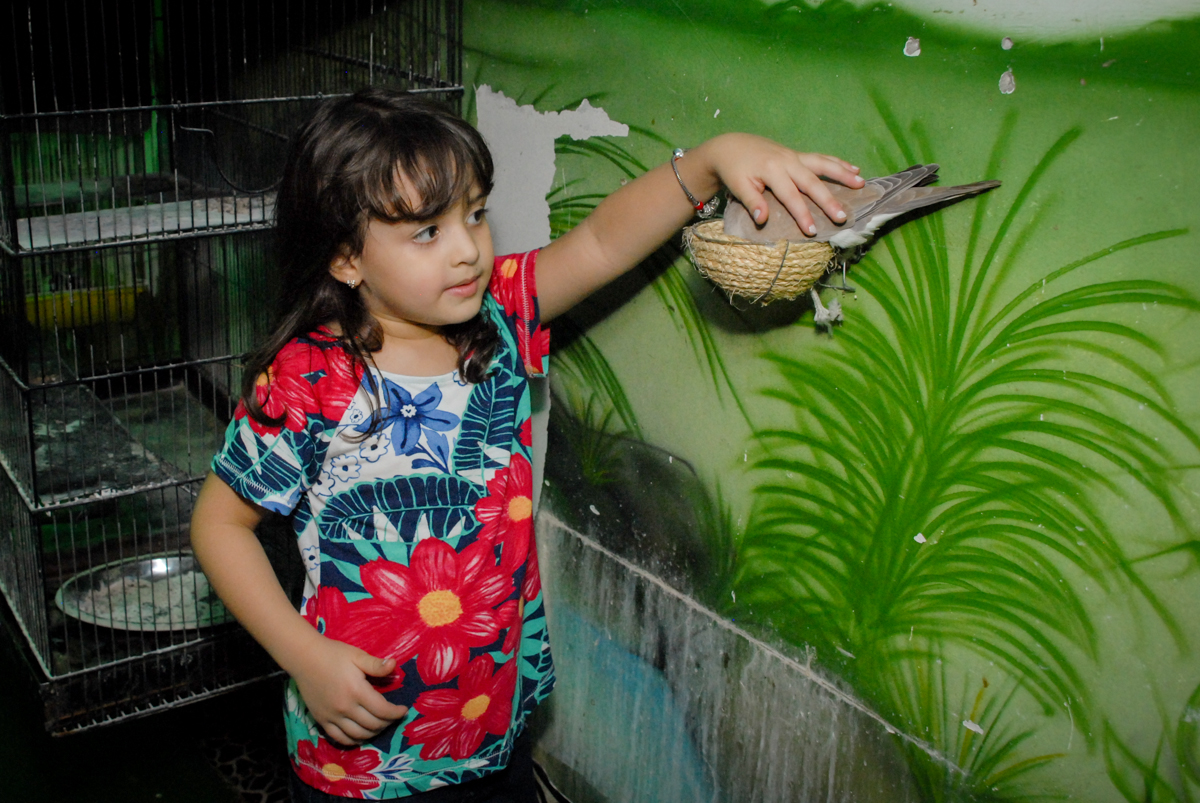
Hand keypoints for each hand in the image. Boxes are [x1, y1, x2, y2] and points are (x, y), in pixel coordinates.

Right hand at [290, 638, 408, 745]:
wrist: (304, 658)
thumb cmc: (333, 654)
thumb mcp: (357, 655)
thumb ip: (376, 665)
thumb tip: (394, 665)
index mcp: (356, 691)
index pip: (382, 710)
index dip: (396, 713)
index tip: (404, 710)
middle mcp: (345, 708)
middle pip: (373, 725)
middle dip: (388, 723)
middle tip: (393, 717)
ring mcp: (332, 716)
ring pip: (358, 735)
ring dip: (373, 733)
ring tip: (380, 725)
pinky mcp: (322, 720)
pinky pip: (340, 738)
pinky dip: (354, 740)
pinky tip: (361, 735)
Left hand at [704, 133, 863, 236]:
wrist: (731, 146)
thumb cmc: (734, 170)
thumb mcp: (737, 186)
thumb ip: (751, 201)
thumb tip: (762, 219)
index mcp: (772, 170)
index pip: (790, 196)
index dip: (802, 214)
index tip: (812, 231)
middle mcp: (787, 161)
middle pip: (812, 182)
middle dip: (828, 201)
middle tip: (842, 217)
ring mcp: (795, 156)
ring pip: (823, 165)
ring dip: (842, 174)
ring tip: (860, 184)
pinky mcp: (797, 155)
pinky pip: (821, 159)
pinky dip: (838, 163)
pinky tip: (854, 169)